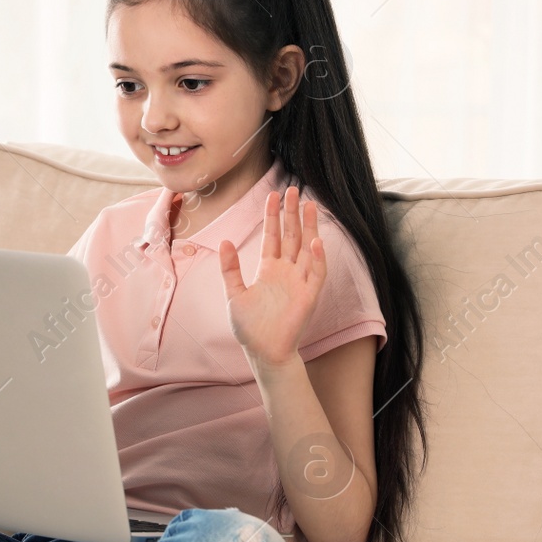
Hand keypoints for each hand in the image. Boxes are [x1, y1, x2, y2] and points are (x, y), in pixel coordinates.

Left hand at [217, 186, 324, 371]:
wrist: (264, 352)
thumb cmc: (249, 327)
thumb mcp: (233, 294)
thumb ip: (229, 268)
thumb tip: (224, 241)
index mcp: (269, 269)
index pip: (273, 236)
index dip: (273, 216)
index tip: (273, 195)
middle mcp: (286, 271)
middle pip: (292, 236)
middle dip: (293, 213)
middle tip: (294, 189)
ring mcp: (299, 282)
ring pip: (307, 248)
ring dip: (309, 227)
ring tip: (310, 205)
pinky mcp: (309, 296)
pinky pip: (316, 273)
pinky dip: (317, 258)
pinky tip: (315, 241)